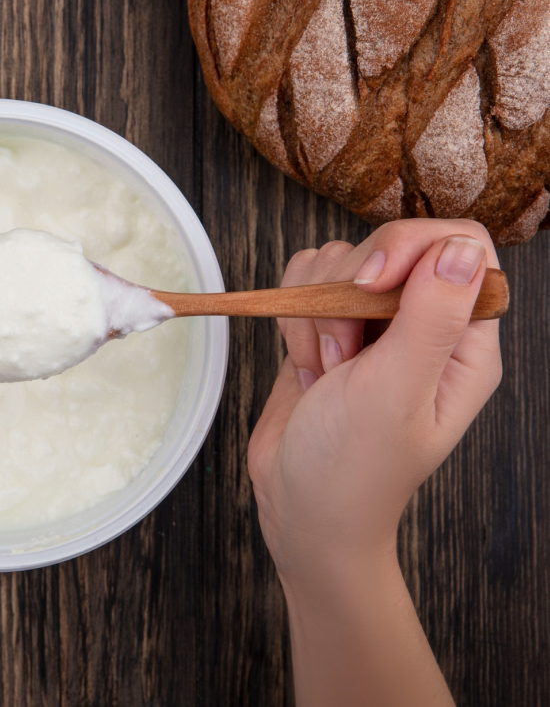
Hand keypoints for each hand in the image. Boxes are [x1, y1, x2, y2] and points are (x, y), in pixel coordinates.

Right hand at [248, 219, 502, 578]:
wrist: (299, 509)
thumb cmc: (353, 468)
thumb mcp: (396, 392)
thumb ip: (431, 317)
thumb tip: (461, 248)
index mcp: (464, 343)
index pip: (460, 247)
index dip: (411, 249)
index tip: (370, 283)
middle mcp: (424, 327)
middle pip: (389, 248)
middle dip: (348, 293)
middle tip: (344, 355)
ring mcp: (372, 327)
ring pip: (338, 263)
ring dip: (315, 312)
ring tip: (326, 370)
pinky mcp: (326, 329)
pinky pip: (304, 284)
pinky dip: (292, 318)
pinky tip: (306, 365)